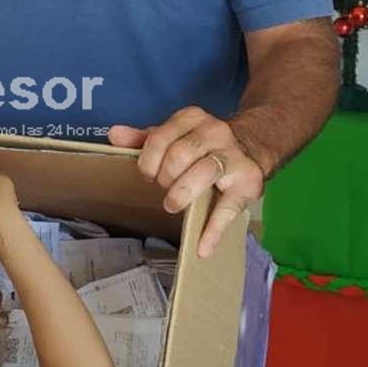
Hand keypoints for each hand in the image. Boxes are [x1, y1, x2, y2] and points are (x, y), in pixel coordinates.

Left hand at [109, 107, 262, 257]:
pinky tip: (202, 248)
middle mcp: (215, 131)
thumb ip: (144, 138)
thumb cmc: (203, 145)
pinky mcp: (249, 181)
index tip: (149, 175)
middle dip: (166, 178)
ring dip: (182, 194)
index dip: (149, 161)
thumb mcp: (175, 135)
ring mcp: (234, 156)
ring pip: (203, 173)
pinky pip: (229, 208)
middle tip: (165, 190)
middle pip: (180, 155)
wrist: (253, 144)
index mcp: (192, 118)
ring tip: (173, 205)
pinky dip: (213, 230)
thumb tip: (114, 135)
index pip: (161, 137)